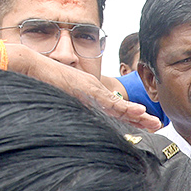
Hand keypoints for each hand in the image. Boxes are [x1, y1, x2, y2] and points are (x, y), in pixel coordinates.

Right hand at [1, 43, 160, 130]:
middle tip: (157, 124)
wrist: (32, 66)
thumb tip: (81, 121)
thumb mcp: (66, 95)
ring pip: (119, 106)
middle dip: (140, 117)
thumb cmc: (45, 80)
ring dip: (137, 115)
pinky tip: (137, 111)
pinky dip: (124, 107)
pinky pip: (108, 102)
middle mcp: (96, 92)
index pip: (115, 108)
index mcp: (92, 94)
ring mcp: (92, 90)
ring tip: (152, 121)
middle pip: (121, 108)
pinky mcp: (87, 90)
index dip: (131, 116)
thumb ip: (78, 104)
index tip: (145, 123)